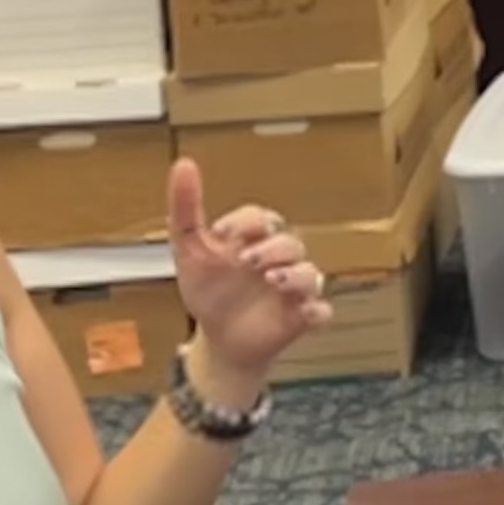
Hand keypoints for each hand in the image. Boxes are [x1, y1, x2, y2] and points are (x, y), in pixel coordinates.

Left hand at [167, 161, 329, 380]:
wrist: (218, 340)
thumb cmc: (209, 291)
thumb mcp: (190, 250)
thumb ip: (186, 208)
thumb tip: (183, 164)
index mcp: (254, 241)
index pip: (261, 218)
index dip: (246, 221)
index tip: (221, 233)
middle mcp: (277, 260)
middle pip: (290, 242)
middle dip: (272, 247)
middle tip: (247, 259)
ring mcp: (292, 289)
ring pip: (309, 273)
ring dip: (296, 274)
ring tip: (273, 279)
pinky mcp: (300, 317)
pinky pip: (320, 311)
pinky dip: (317, 311)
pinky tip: (306, 311)